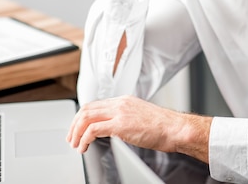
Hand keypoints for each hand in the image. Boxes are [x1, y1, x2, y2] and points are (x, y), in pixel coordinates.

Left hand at [66, 95, 210, 161]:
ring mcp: (120, 112)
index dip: (83, 117)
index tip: (79, 128)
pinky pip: (93, 129)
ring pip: (86, 117)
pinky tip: (85, 147)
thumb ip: (127, 119)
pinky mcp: (121, 125)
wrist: (176, 128)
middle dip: (75, 125)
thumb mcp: (142, 117)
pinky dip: (84, 139)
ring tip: (76, 144)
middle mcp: (120, 103)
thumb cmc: (164, 127)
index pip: (96, 105)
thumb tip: (115, 129)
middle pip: (87, 109)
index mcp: (125, 100)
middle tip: (71, 138)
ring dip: (77, 132)